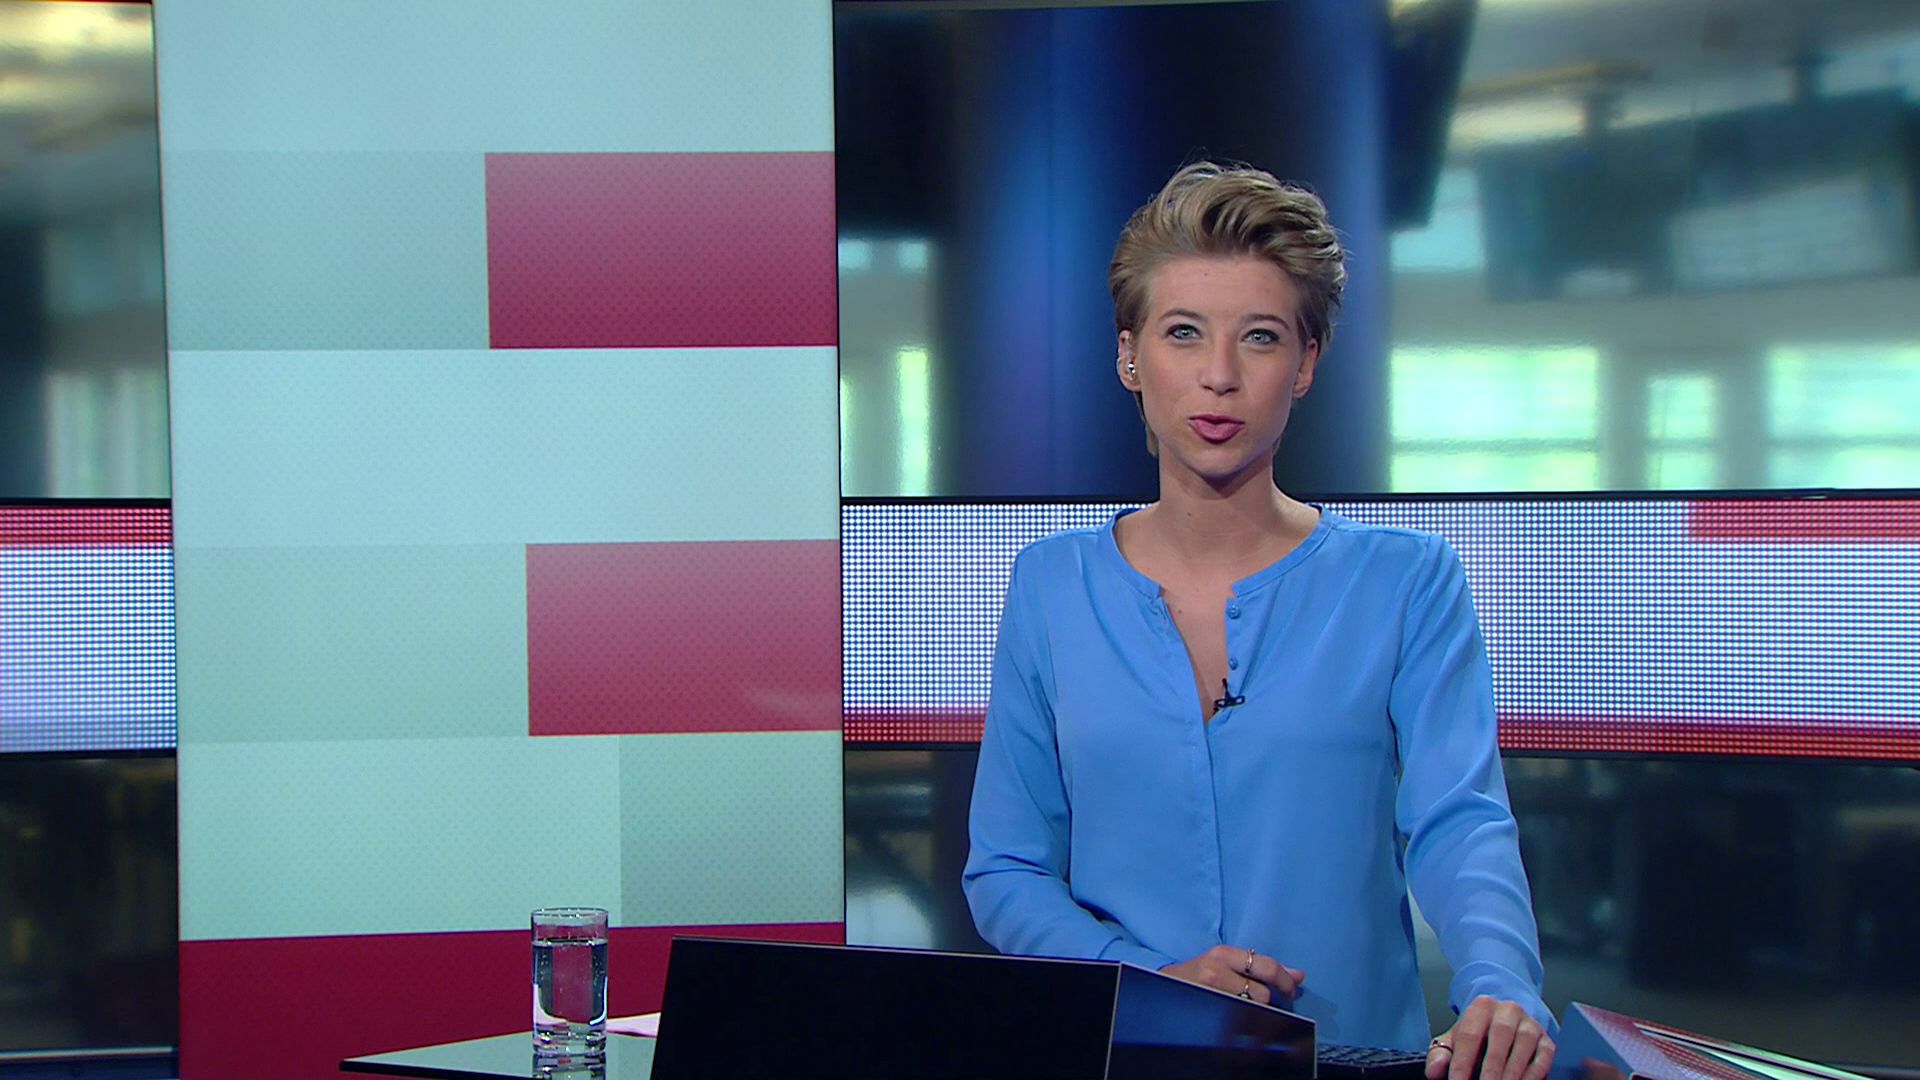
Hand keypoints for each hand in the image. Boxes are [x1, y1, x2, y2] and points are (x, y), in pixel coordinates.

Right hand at [1159, 945, 1304, 1004]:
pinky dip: (1245, 1016)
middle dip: (1272, 998)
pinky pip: (1238, 1016)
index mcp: (1226, 953)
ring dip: (1257, 1009)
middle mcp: (1216, 969)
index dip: (1285, 981)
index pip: (1267, 966)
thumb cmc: (1204, 971)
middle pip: (1262, 991)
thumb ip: (1264, 967)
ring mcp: (1210, 990)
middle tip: (1278, 1001)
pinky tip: (1241, 1013)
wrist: (1169, 983)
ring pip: (1251, 1006)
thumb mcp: (1231, 962)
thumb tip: (1299, 975)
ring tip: (1250, 1004)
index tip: (1292, 991)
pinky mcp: (1206, 1007)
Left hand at [1426, 996, 1553, 1079]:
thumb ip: (1441, 1054)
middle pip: (1500, 1037)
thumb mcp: (1455, 1040)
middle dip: (1491, 1069)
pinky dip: (1534, 1074)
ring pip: (1524, 1045)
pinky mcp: (1546, 1040)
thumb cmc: (1478, 1035)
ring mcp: (1530, 1024)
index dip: (1462, 1063)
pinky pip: (1544, 1056)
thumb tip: (1434, 1072)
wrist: (1505, 1023)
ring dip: (1513, 1072)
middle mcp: (1508, 1010)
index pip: (1469, 1036)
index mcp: (1481, 1007)